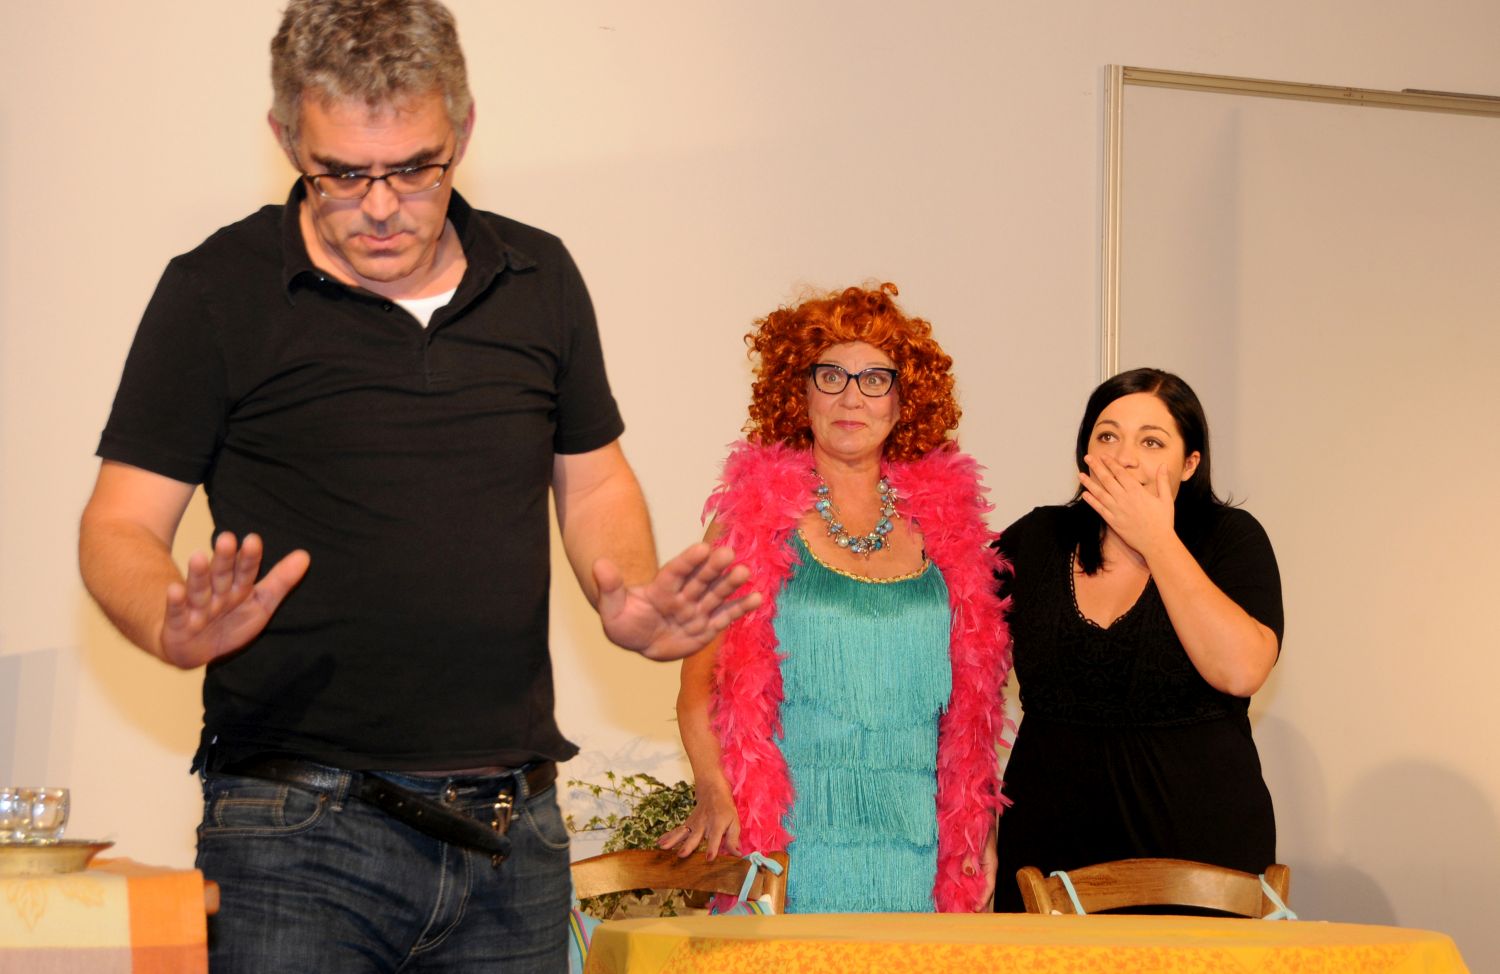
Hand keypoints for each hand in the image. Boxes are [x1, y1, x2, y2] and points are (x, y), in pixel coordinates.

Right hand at [160, 531, 309, 668]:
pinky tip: (175, 589)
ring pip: (199, 589)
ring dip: (199, 574)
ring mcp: (197, 607)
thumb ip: (281, 581)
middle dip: (224, 558)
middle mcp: (217, 593)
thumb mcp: (260, 603)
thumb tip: (305, 556)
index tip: (253, 540)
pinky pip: (177, 612)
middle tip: (226, 538)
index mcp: (238, 588)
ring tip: (197, 556)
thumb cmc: (230, 621)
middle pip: (222, 575)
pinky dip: (176, 601)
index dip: (249, 557)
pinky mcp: (178, 624)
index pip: (246, 571)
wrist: (194, 648)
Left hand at [594, 542, 761, 660]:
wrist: (641, 640)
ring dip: (730, 584)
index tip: (702, 547)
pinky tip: (758, 597)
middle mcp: (683, 596)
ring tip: (745, 571)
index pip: (676, 572)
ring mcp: (697, 610)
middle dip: (713, 567)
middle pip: (700, 579)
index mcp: (661, 588)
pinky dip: (741, 607)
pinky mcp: (708, 627)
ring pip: (715, 595)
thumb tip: (599, 564)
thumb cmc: (625, 623)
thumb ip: (610, 588)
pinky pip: (725, 617)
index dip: (688, 560)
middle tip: (728, 552)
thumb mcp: (612, 609)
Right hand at [657, 784, 741, 859]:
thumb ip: (733, 840)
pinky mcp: (687, 824)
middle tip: (681, 855)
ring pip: (682, 833)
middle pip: (695, 837)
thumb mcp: (735, 823)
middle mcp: (703, 825)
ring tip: (663, 848)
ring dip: (672, 840)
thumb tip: (737, 855)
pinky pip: (676, 830)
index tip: (709, 858)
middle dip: (688, 846)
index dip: (713, 848)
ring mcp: (693, 824)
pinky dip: (667, 836)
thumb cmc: (726, 810)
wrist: (713, 791)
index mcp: (717, 825)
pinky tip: (659, 842)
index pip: (715, 838)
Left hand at [964, 821, 997, 911]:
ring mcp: (972, 868)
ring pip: (969, 886)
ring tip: (955, 911)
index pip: (989, 886)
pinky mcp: (962, 864)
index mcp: (990, 865)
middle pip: (979, 890)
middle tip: (964, 917)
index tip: (976, 910)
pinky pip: (959, 878)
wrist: (972, 815)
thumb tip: (968, 871)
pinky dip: (956, 887)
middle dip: (973, 903)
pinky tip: (948, 895)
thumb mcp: (978, 841)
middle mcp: (981, 869)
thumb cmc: (979, 827)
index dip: (983, 899)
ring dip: (963, 897)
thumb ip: (972, 856)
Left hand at [1077, 453, 1176, 558]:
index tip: (1103, 456)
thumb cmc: (1163, 521)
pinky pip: (1100, 509)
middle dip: (1097, 467)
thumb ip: (1163, 481)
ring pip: (1100, 493)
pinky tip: (1085, 494)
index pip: (1120, 473)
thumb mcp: (1166, 499)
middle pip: (1107, 479)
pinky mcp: (1113, 522)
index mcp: (1137, 491)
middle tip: (1088, 457)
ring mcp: (1117, 510)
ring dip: (1089, 483)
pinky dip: (1091, 501)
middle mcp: (1124, 499)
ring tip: (1080, 474)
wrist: (1157, 543)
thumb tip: (1162, 465)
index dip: (1111, 463)